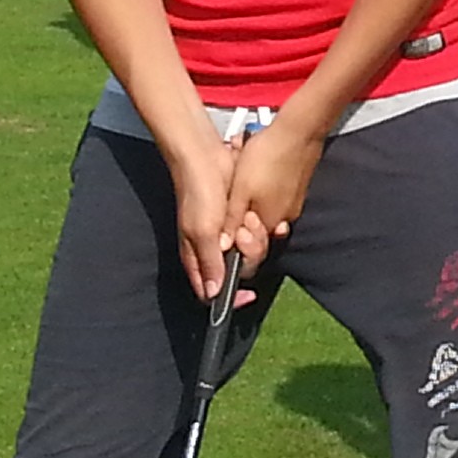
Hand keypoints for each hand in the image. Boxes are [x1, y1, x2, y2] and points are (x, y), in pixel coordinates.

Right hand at [169, 133, 271, 302]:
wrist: (205, 158)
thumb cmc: (198, 193)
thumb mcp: (202, 230)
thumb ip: (209, 262)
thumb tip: (214, 294)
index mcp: (197, 259)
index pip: (213, 294)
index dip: (232, 299)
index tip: (250, 295)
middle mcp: (212, 252)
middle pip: (240, 271)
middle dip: (248, 254)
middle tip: (243, 232)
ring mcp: (226, 236)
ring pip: (251, 253)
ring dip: (255, 239)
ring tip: (247, 217)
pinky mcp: (238, 220)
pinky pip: (256, 234)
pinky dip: (260, 228)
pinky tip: (254, 214)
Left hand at [220, 115, 324, 265]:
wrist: (298, 131)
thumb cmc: (267, 158)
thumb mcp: (240, 191)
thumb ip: (231, 221)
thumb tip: (222, 247)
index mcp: (270, 224)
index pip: (253, 251)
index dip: (237, 243)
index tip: (229, 229)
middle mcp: (284, 219)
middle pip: (257, 231)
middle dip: (241, 217)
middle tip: (234, 199)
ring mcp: (292, 204)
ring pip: (263, 211)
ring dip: (249, 200)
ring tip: (242, 180)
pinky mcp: (295, 189)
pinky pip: (273, 197)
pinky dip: (260, 189)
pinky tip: (255, 171)